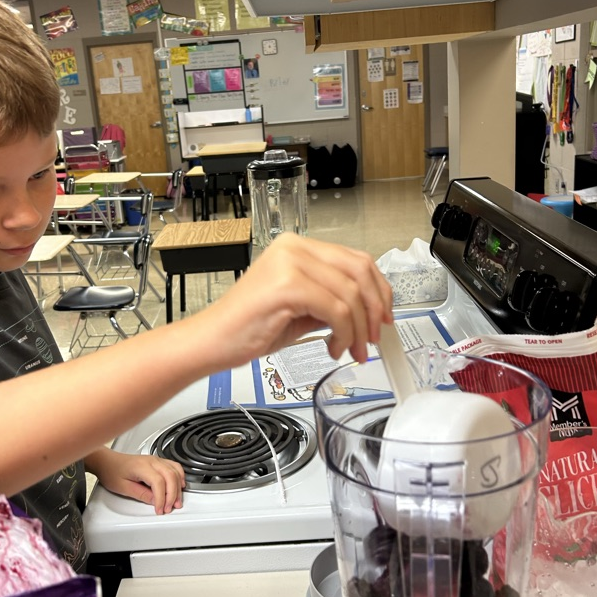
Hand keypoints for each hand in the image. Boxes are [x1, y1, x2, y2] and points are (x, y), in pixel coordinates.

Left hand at [88, 448, 184, 513]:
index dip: (161, 498)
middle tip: (169, 508)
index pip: (159, 482)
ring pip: (175, 471)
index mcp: (142, 467)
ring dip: (178, 487)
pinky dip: (179, 477)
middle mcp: (152, 461)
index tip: (159, 509)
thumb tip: (155, 501)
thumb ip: (141, 494)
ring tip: (176, 501)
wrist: (108, 462)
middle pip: (170, 476)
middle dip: (172, 495)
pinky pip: (174, 467)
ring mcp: (156, 460)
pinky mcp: (158, 461)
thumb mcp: (123, 488)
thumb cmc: (112, 472)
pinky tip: (180, 485)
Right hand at [193, 234, 392, 366]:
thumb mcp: (302, 309)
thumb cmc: (249, 327)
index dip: (378, 290)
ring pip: (351, 294)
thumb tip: (368, 312)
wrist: (212, 341)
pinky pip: (335, 310)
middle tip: (373, 338)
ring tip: (351, 349)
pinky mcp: (287, 286)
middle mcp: (295, 248)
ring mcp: (290, 264)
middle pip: (359, 271)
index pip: (356, 259)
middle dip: (374, 310)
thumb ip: (332, 301)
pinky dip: (343, 334)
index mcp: (298, 247)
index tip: (384, 316)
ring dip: (358, 329)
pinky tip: (333, 348)